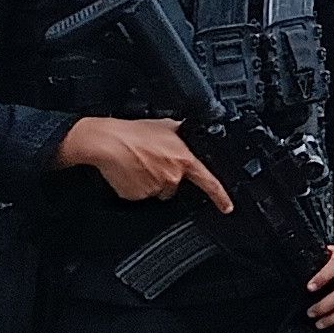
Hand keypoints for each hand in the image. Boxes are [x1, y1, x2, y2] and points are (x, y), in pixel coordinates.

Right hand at [53, 116, 232, 213]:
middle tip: (151, 160)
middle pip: (174, 185)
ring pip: (156, 190)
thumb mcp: (166, 125)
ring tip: (138, 163)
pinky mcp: (136, 195)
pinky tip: (129, 171)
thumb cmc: (132, 132)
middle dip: (166, 175)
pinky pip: (139, 194)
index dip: (220, 197)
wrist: (106, 142)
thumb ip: (182, 133)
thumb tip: (190, 130)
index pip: (209, 182)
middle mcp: (171, 176)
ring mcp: (154, 188)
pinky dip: (135, 185)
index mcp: (183, 160)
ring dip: (150, 180)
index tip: (227, 207)